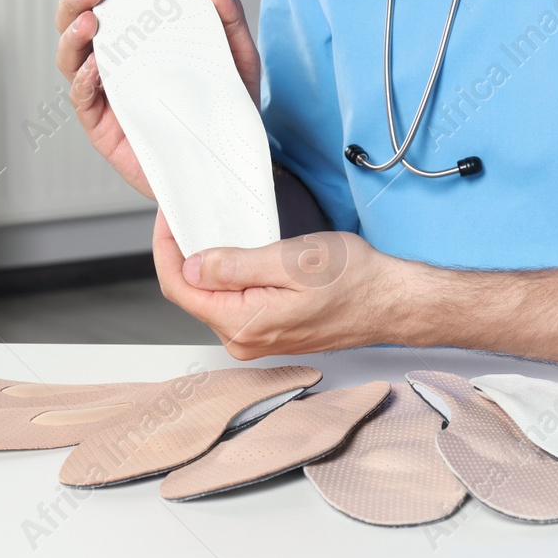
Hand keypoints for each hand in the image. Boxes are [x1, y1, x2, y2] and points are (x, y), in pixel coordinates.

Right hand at [54, 0, 263, 200]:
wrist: (228, 162)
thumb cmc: (226, 107)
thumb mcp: (235, 56)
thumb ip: (226, 17)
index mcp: (140, 40)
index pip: (108, 2)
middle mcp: (116, 63)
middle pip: (76, 24)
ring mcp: (106, 94)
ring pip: (71, 58)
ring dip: (73, 34)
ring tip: (91, 21)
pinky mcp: (103, 127)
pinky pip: (83, 99)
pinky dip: (84, 79)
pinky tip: (95, 66)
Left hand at [152, 210, 407, 358]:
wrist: (390, 301)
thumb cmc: (354, 281)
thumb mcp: (293, 261)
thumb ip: (236, 266)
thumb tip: (192, 265)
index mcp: (243, 324)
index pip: (180, 288)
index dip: (167, 250)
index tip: (169, 219)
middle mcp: (244, 340)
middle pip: (193, 294)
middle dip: (186, 255)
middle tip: (191, 217)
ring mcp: (256, 339)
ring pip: (214, 298)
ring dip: (210, 265)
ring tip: (218, 232)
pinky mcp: (269, 332)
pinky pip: (235, 303)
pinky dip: (230, 277)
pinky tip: (243, 255)